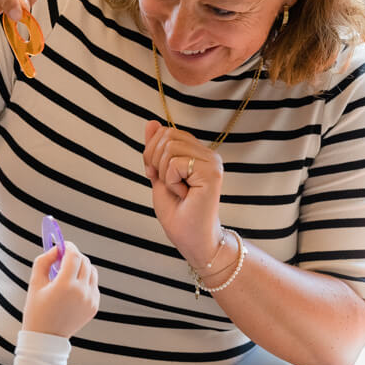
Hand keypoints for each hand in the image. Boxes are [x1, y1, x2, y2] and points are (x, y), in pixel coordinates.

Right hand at [21, 242, 99, 337]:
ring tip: (67, 274)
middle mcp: (81, 292)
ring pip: (92, 272)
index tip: (63, 245)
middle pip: (85, 261)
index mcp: (65, 285)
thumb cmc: (37, 310)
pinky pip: (93, 285)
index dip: (69, 246)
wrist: (46, 337)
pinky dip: (85, 281)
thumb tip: (57, 249)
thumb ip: (44, 260)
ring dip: (81, 267)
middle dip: (74, 256)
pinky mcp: (94, 306)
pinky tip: (72, 288)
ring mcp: (90, 300)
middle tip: (63, 258)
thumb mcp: (35, 283)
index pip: (74, 255)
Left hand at [142, 120, 226, 267]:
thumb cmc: (178, 214)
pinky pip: (175, 163)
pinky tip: (185, 195)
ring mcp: (212, 162)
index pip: (166, 132)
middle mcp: (209, 154)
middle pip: (167, 135)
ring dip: (164, 173)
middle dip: (155, 161)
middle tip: (169, 185)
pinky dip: (171, 182)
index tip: (158, 176)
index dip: (152, 153)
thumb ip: (155, 150)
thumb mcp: (159, 176)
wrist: (192, 241)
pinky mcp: (211, 173)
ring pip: (170, 147)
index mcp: (198, 153)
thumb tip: (151, 122)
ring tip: (179, 191)